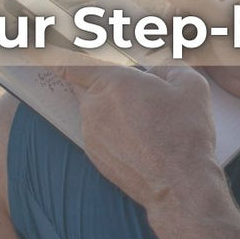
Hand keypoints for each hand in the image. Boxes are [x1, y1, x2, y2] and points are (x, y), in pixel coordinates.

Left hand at [51, 54, 225, 210]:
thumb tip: (159, 70)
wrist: (179, 184)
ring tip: (147, 122)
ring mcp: (92, 134)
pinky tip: (142, 141)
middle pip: (85, 87)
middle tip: (131, 91)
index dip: (59, 57)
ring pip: (95, 113)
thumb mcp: (190, 85)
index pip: (72, 64)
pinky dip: (115, 134)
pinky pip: (100, 136)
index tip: (49, 54)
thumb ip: (169, 67)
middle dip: (102, 85)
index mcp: (112, 82)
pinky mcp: (96, 157)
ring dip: (112, 112)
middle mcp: (95, 107)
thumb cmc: (184, 134)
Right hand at [163, 0, 239, 128]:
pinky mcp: (207, 46)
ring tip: (193, 54)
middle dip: (180, 27)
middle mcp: (219, 6)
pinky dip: (184, 53)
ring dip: (181, 42)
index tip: (175, 22)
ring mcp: (212, 27)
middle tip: (185, 42)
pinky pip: (185, 45)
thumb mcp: (223, 22)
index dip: (179, 6)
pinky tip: (195, 62)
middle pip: (183, 9)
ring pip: (182, 28)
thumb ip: (196, 2)